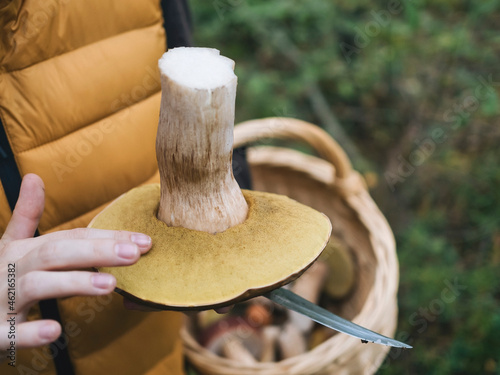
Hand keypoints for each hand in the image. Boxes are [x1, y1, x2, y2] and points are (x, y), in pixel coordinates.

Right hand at [0, 174, 151, 359]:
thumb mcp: (7, 246)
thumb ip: (25, 217)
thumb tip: (34, 178)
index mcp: (20, 250)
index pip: (69, 238)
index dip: (105, 236)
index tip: (143, 240)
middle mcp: (10, 270)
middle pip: (55, 254)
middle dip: (96, 251)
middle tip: (134, 253)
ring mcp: (0, 300)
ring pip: (35, 286)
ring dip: (72, 283)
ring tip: (109, 285)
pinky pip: (9, 334)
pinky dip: (29, 333)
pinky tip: (54, 331)